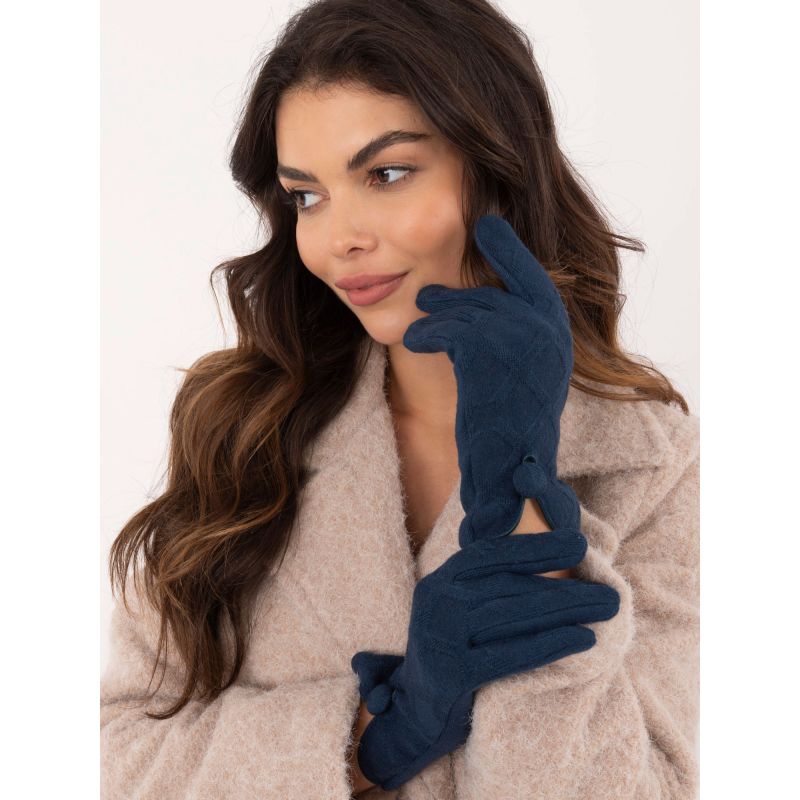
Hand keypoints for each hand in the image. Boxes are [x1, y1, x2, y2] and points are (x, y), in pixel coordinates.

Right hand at [351, 529, 619, 789]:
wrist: (417, 713)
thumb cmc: (456, 654)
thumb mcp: (463, 611)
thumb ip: (493, 587)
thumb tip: (558, 561)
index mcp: (442, 579)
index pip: (493, 554)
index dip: (537, 547)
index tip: (579, 544)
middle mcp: (437, 600)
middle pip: (510, 586)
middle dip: (565, 587)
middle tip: (610, 592)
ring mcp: (441, 635)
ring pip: (513, 615)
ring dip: (566, 610)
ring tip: (605, 609)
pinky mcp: (451, 673)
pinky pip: (509, 654)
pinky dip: (551, 644)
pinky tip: (584, 639)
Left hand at [403, 214, 578, 545]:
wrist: (511, 475)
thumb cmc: (511, 434)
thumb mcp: (523, 377)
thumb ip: (515, 338)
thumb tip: (478, 305)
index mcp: (558, 335)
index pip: (534, 278)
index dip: (509, 252)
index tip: (488, 224)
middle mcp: (545, 331)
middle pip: (490, 296)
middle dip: (456, 298)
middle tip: (428, 298)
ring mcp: (518, 338)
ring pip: (464, 311)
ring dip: (437, 317)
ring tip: (420, 323)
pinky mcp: (485, 351)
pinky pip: (447, 328)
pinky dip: (426, 334)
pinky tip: (415, 342)